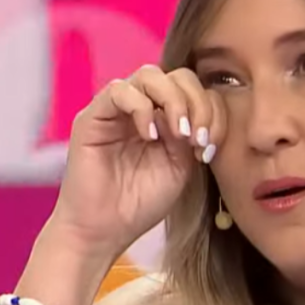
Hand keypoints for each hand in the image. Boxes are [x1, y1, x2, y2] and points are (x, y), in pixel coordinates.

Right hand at [47, 64, 225, 269]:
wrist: (105, 230)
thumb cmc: (141, 203)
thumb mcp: (180, 167)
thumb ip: (191, 135)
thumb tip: (195, 113)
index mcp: (166, 118)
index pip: (196, 90)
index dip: (212, 112)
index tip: (209, 148)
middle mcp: (143, 107)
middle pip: (178, 76)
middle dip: (197, 104)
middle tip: (196, 139)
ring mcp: (117, 109)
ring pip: (150, 75)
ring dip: (174, 101)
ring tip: (178, 136)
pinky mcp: (92, 117)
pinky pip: (119, 90)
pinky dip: (142, 109)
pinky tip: (150, 137)